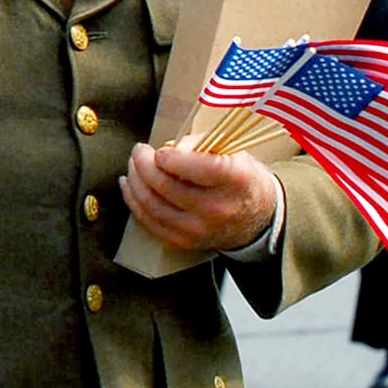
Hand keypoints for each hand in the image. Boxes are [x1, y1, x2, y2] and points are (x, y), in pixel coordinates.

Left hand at [120, 137, 277, 251]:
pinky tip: (130, 186)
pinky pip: (150, 223)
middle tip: (139, 151)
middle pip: (166, 186)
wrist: (257, 217)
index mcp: (234, 180)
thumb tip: (167, 149)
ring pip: (153, 205)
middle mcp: (218, 208)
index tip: (159, 150)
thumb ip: (197, 145)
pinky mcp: (185, 242)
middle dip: (143, 164)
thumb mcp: (230, 152)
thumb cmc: (240, 179)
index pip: (195, 168)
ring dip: (135, 182)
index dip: (169, 157)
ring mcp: (200, 229)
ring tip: (133, 166)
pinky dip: (134, 202)